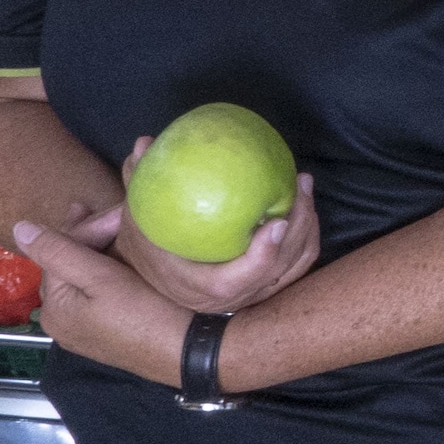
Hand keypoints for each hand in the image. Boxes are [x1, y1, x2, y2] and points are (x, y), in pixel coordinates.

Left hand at [16, 211, 268, 385]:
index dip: (87, 228)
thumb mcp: (100, 277)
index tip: (119, 211)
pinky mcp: (109, 333)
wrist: (188, 353)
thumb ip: (59, 250)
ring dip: (102, 252)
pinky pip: (100, 293)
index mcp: (54, 309)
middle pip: (71, 267)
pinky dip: (110, 272)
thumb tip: (19, 227)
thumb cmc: (143, 313)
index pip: (60, 255)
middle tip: (116, 213)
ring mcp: (86, 330)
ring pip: (87, 278)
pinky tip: (127, 259)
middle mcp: (62, 323)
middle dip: (92, 238)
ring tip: (120, 228)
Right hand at [88, 166, 321, 316]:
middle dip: (297, 228)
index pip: (234, 282)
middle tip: (299, 183)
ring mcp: (253, 294)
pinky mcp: (267, 285)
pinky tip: (303, 202)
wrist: (161, 278)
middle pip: (277, 270)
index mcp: (199, 288)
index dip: (261, 256)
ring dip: (306, 227)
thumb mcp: (137, 218)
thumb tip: (144, 145)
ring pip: (293, 266)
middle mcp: (232, 298)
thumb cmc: (150, 247)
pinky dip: (305, 235)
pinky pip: (297, 263)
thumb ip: (138, 183)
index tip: (275, 221)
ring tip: (303, 185)